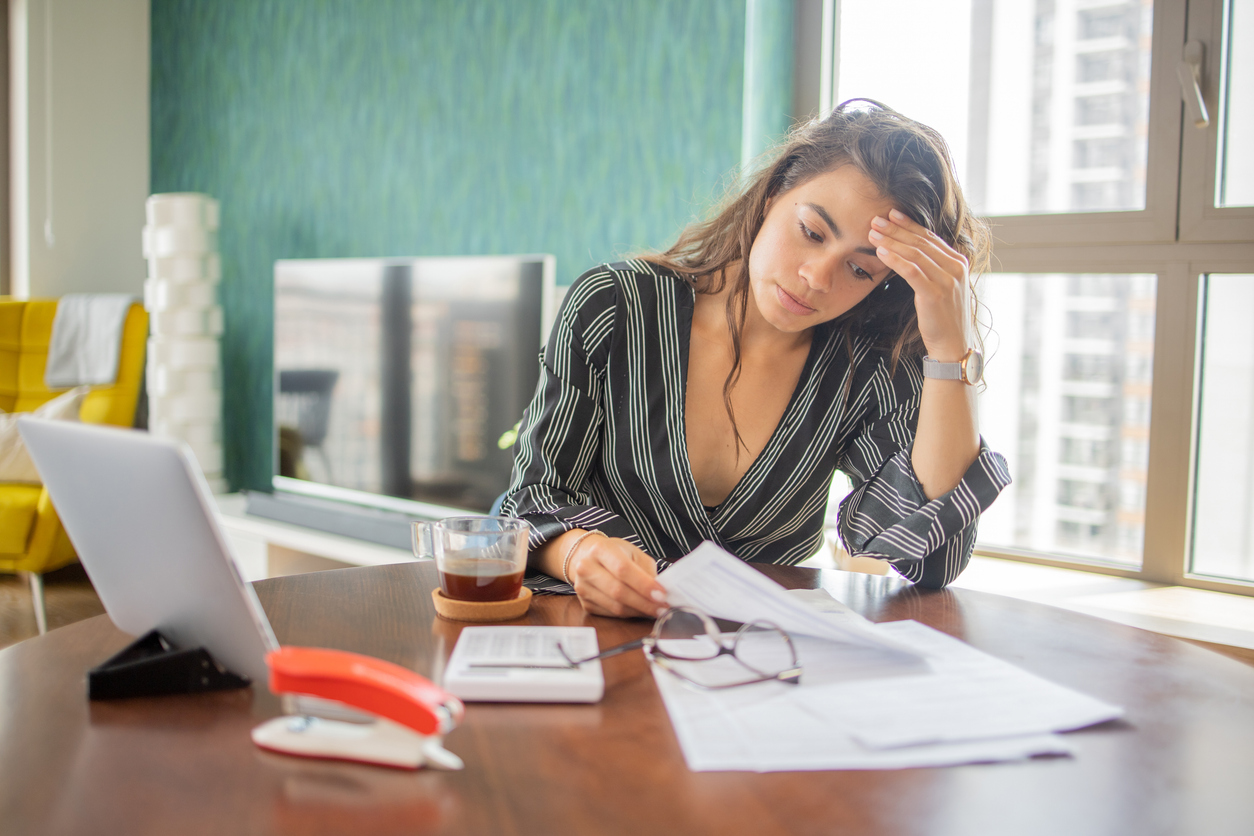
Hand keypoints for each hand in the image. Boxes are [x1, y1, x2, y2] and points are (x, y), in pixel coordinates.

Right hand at [566, 534, 666, 618]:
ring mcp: (583, 587)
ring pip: (615, 607)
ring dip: (639, 611)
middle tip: (663, 608)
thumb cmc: (614, 553)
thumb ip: (646, 569)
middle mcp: (587, 568)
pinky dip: (630, 614)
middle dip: (645, 603)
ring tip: (655, 610)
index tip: (662, 595)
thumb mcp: (632, 552)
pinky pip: (611, 614)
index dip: (644, 585)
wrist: (586, 557)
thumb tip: (660, 591)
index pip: (623, 570)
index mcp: (600, 549)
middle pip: (618, 591)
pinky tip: (640, 610)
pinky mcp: (585, 603)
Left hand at [868, 209, 970, 359]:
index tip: (892, 214)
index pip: (930, 237)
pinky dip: (895, 260)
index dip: (909, 224)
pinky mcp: (936, 293)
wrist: (953, 345)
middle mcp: (956, 267)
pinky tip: (880, 253)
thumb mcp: (941, 287)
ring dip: (891, 241)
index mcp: (959, 262)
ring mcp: (948, 280)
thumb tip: (910, 252)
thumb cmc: (943, 317)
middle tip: (876, 219)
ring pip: (915, 253)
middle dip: (896, 229)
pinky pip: (912, 271)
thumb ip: (932, 268)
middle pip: (921, 242)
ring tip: (872, 233)